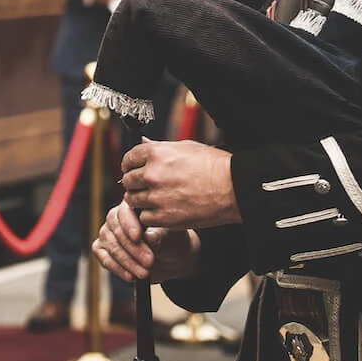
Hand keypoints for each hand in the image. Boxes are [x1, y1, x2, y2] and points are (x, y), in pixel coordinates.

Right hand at [94, 199, 200, 282]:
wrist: (171, 258)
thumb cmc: (171, 240)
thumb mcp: (170, 236)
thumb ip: (158, 235)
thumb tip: (148, 237)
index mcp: (132, 206)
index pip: (124, 212)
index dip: (129, 225)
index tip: (138, 237)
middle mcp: (116, 217)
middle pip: (117, 231)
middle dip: (133, 249)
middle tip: (150, 261)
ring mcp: (107, 233)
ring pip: (111, 246)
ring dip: (128, 262)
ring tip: (144, 273)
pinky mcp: (103, 250)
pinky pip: (105, 259)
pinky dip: (117, 269)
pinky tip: (130, 277)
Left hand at [119, 139, 240, 229]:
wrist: (233, 188)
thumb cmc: (214, 165)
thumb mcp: (185, 147)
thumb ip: (159, 147)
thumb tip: (142, 143)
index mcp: (157, 153)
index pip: (129, 158)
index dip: (130, 164)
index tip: (133, 169)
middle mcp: (153, 174)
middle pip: (128, 180)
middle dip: (134, 183)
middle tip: (144, 186)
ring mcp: (157, 197)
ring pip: (132, 200)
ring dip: (140, 200)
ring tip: (155, 199)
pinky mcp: (164, 218)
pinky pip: (144, 218)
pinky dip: (150, 216)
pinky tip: (162, 210)